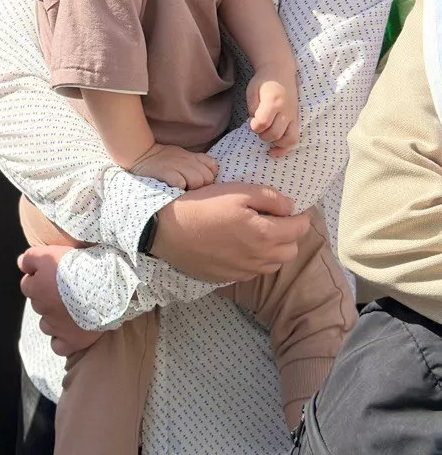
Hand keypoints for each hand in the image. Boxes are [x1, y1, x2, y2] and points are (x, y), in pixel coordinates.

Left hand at [18, 246, 103, 356]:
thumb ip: (30, 258)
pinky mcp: (71, 341)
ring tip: (68, 310)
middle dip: (46, 298)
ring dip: (53, 319)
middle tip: (63, 289)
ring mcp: (56, 327)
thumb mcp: (50, 253)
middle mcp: (43, 309)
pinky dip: (61, 340)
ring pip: (46, 325)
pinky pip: (58, 346)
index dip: (37, 278)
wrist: (101, 287)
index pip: (27, 284)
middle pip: (38, 304)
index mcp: (37, 288)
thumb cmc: (76, 267)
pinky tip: (69, 331)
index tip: (49, 274)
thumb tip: (21, 264)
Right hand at [130, 142, 218, 189]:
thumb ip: (198, 161)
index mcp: (192, 156)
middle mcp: (186, 160)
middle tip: (191, 189)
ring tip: (183, 190)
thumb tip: (214, 170)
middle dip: (202, 186)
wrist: (141, 154)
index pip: (213, 167)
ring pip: (197, 181)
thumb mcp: (183, 155)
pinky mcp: (165, 172)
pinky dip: (179, 187)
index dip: (210, 177)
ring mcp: (176, 166)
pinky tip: (174, 188)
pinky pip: (181, 183)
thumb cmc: (164, 158)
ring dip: (192, 188)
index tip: (202, 183)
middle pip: (207, 178)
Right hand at [152, 183, 309, 282]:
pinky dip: (256, 259)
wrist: (169, 231)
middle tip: (275, 218)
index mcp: (265, 235)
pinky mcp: (230, 277)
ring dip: (274, 249)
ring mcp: (245, 271)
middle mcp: (260, 258)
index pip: (299, 229)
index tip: (294, 208)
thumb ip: (269, 198)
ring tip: (258, 232)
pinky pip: (254, 271)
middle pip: (290, 250)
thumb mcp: (237, 191)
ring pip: (274, 264)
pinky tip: (240, 245)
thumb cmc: (203, 206)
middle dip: (289, 234)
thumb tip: (290, 206)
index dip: (301, 216)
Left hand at [247, 72, 298, 155]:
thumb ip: (253, 108)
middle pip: (276, 133)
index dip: (255, 127)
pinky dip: (285, 148)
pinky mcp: (296, 120)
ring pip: (289, 139)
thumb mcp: (252, 91)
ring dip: (275, 143)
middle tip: (258, 128)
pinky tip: (274, 152)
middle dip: (263, 135)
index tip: (251, 123)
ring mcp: (293, 116)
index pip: (263, 122)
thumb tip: (256, 125)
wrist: (280, 72)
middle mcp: (286, 110)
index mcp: (273, 101)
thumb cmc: (263, 82)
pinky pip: (294, 138)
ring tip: (267, 136)